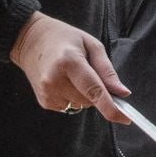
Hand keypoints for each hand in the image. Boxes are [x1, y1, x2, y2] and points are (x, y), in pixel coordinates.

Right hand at [9, 13, 129, 121]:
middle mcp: (55, 80)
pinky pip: (70, 106)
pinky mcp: (44, 101)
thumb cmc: (63, 38)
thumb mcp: (91, 44)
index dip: (111, 107)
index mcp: (69, 62)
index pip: (94, 90)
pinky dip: (72, 97)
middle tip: (88, 72)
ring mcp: (47, 93)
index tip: (125, 118)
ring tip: (71, 74)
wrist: (30, 40)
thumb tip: (122, 93)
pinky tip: (63, 81)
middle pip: (90, 100)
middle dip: (97, 91)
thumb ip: (107, 71)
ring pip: (81, 105)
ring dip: (83, 94)